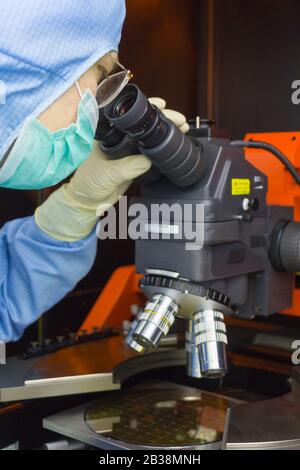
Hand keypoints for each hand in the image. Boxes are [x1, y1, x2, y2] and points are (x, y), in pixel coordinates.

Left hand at [35, 98, 188, 240]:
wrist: (88, 202)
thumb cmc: (88, 183)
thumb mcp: (107, 173)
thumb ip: (127, 167)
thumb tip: (147, 161)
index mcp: (108, 134)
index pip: (129, 115)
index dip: (147, 108)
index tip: (162, 105)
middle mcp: (119, 138)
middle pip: (143, 123)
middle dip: (163, 118)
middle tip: (180, 120)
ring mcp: (128, 150)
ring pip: (150, 137)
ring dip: (165, 132)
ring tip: (182, 129)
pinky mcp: (135, 163)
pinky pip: (151, 153)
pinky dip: (163, 149)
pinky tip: (174, 145)